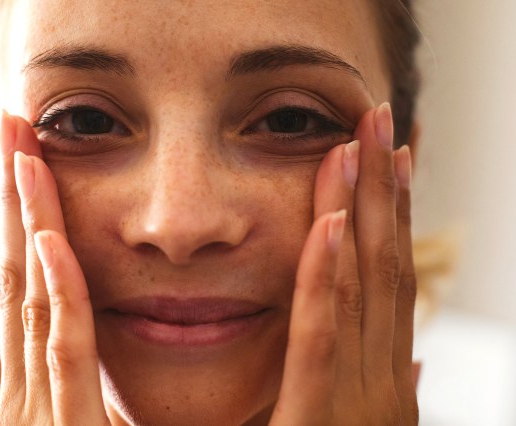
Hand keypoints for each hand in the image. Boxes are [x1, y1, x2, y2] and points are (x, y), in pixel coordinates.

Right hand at [0, 113, 109, 424]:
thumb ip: (75, 386)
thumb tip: (85, 338)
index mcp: (18, 391)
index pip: (3, 293)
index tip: (2, 170)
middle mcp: (17, 391)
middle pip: (7, 277)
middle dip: (5, 200)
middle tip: (5, 131)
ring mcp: (35, 412)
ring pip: (29, 298)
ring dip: (25, 222)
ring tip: (21, 155)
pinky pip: (67, 348)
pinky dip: (59, 290)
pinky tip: (52, 239)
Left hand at [269, 103, 418, 424]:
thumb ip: (377, 388)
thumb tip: (409, 355)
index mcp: (380, 381)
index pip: (384, 280)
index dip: (388, 213)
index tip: (383, 155)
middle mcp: (380, 382)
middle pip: (380, 268)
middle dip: (381, 191)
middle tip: (376, 118)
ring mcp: (359, 404)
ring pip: (359, 290)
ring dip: (363, 214)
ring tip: (361, 147)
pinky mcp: (318, 424)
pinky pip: (322, 341)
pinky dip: (328, 282)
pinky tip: (332, 228)